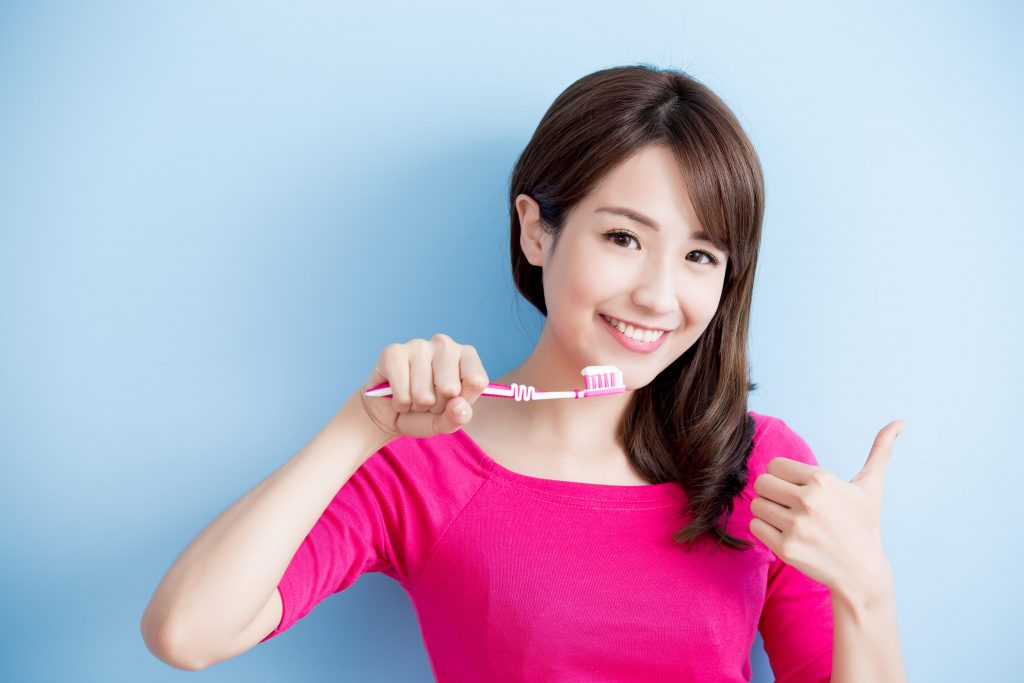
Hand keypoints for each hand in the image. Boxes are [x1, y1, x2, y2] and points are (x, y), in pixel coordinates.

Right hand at [356, 333, 489, 440]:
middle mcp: (444, 344)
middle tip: (428, 400)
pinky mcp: (393, 352)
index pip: (476, 381)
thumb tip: (458, 405)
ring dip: (417, 406)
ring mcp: (418, 345)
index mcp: (466, 355)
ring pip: (424, 394)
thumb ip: (459, 417)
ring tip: (413, 397)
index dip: (462, 401)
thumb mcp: (447, 421)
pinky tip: (397, 394)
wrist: (390, 413)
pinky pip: (402, 393)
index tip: (452, 400)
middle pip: (450, 388)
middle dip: (437, 405)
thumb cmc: (424, 412)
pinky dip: (400, 403)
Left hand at [749, 419, 904, 593]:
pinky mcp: (786, 548)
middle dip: (773, 493)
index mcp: (822, 480)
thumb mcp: (870, 487)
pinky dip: (765, 531)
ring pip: (756, 505)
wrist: (861, 572)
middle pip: (761, 483)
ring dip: (768, 513)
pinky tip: (787, 536)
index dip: (784, 477)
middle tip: (790, 506)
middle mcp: (808, 501)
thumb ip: (880, 451)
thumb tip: (900, 421)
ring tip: (790, 521)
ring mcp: (796, 526)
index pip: (775, 465)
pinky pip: (755, 527)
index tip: (800, 490)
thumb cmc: (863, 525)